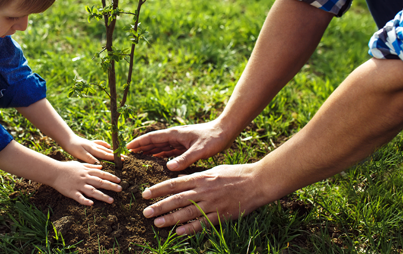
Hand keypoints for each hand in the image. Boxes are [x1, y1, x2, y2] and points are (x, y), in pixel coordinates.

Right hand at [52, 161, 121, 205]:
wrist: (54, 171)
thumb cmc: (67, 167)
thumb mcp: (80, 164)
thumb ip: (90, 166)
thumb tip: (100, 167)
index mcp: (87, 171)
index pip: (102, 174)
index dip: (111, 177)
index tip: (119, 180)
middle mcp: (85, 178)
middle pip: (100, 182)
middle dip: (111, 186)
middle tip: (120, 189)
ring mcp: (79, 185)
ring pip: (92, 191)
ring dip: (102, 196)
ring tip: (111, 200)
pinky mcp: (72, 192)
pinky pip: (79, 197)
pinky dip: (85, 200)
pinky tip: (91, 204)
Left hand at [61, 134, 117, 163]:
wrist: (67, 139)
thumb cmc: (73, 147)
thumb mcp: (80, 154)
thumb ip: (89, 158)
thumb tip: (99, 164)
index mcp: (93, 150)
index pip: (106, 155)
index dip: (114, 158)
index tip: (122, 160)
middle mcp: (94, 146)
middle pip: (107, 151)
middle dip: (116, 155)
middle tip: (124, 157)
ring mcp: (92, 144)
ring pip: (104, 147)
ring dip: (112, 150)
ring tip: (118, 153)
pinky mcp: (89, 143)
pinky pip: (99, 143)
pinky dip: (105, 144)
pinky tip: (108, 146)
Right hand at [126, 120, 233, 170]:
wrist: (226, 131)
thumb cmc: (213, 138)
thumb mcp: (199, 150)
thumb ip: (184, 159)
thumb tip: (168, 168)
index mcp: (175, 134)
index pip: (152, 138)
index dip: (139, 142)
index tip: (127, 147)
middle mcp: (175, 136)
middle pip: (153, 142)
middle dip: (141, 147)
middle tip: (128, 155)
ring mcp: (180, 140)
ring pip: (160, 146)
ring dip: (149, 151)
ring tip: (139, 158)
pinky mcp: (185, 145)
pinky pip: (169, 150)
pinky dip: (161, 155)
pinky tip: (157, 160)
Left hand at [140, 164, 264, 234]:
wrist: (257, 181)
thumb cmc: (236, 174)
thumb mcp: (213, 170)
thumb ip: (196, 176)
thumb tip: (179, 179)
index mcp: (201, 177)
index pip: (174, 184)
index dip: (158, 189)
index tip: (145, 194)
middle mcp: (204, 190)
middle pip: (177, 199)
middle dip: (159, 205)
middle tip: (145, 212)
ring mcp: (212, 203)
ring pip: (187, 212)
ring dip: (170, 218)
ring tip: (156, 223)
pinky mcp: (222, 215)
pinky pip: (203, 223)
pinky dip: (190, 228)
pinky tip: (178, 232)